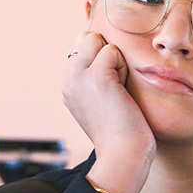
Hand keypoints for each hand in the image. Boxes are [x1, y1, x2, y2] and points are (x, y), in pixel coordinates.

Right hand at [63, 32, 155, 192]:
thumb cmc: (122, 133)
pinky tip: (122, 92)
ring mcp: (78, 77)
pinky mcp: (95, 76)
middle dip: (107, 53)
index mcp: (68, 86)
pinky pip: (112, 51)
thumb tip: (109, 51)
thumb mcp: (102, 101)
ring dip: (116, 61)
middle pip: (86, 37)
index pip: (81, 46)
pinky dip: (123, 67)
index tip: (111, 87)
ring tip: (118, 90)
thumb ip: (97, 78)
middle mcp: (68, 79)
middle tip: (116, 86)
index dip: (102, 57)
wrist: (123, 155)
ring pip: (97, 40)